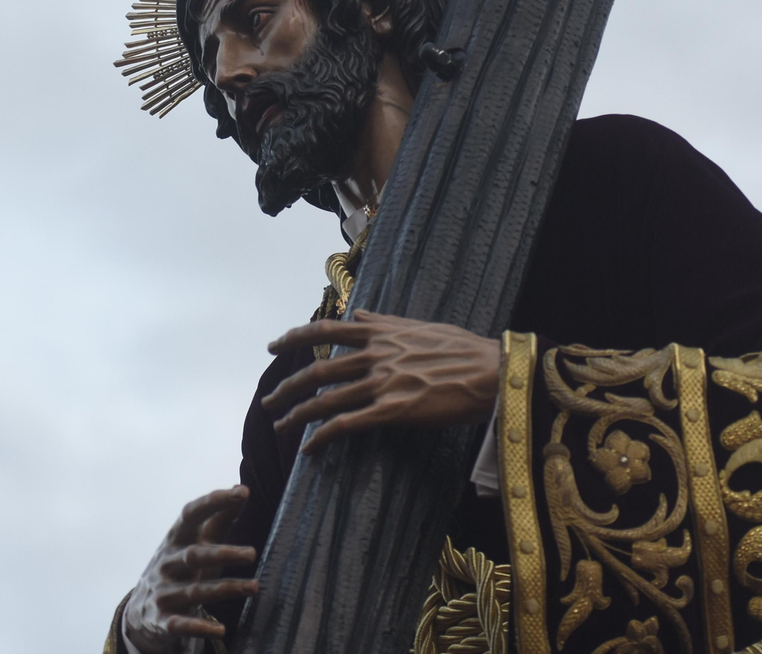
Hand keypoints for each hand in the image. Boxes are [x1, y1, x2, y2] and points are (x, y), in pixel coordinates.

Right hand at [123, 486, 258, 653]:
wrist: (140, 610)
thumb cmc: (179, 567)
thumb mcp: (193, 541)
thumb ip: (218, 519)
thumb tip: (241, 489)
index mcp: (176, 539)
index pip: (191, 514)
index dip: (214, 502)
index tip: (241, 492)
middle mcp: (167, 563)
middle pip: (194, 556)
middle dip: (222, 553)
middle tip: (252, 553)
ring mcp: (163, 592)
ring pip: (195, 591)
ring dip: (226, 589)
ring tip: (255, 587)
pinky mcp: (162, 621)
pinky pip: (181, 624)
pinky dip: (199, 627)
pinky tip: (221, 629)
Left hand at [262, 310, 500, 453]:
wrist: (493, 372)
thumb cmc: (464, 348)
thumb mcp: (421, 325)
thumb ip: (386, 321)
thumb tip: (362, 312)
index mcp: (381, 332)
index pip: (326, 330)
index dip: (295, 337)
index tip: (274, 346)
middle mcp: (375, 355)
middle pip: (318, 370)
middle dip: (287, 388)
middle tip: (269, 402)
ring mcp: (382, 383)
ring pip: (326, 399)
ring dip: (297, 415)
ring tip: (279, 427)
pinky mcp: (393, 411)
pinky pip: (347, 425)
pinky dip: (322, 437)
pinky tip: (309, 449)